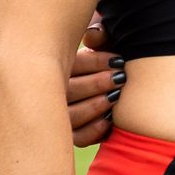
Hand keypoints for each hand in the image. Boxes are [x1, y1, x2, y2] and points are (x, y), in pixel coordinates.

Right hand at [67, 21, 121, 147]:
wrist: (121, 80)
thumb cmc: (111, 58)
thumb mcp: (107, 42)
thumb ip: (100, 36)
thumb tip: (94, 36)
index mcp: (59, 65)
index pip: (70, 64)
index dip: (95, 62)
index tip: (119, 60)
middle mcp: (53, 92)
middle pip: (66, 92)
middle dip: (95, 84)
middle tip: (120, 79)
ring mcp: (60, 116)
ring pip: (69, 117)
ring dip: (93, 107)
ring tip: (115, 97)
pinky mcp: (72, 136)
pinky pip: (78, 138)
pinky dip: (93, 130)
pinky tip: (109, 120)